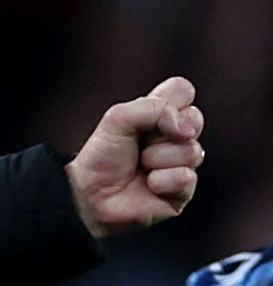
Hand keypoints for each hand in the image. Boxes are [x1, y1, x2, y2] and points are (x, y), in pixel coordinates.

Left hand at [65, 76, 204, 236]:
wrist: (90, 195)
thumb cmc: (101, 157)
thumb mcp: (116, 119)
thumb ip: (152, 109)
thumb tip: (185, 128)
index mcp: (160, 115)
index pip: (183, 90)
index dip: (168, 101)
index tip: (145, 118)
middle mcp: (175, 136)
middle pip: (195, 119)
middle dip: (162, 132)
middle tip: (141, 144)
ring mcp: (182, 162)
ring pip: (190, 151)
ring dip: (156, 159)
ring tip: (140, 166)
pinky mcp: (184, 189)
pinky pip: (186, 177)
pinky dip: (161, 181)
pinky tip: (149, 185)